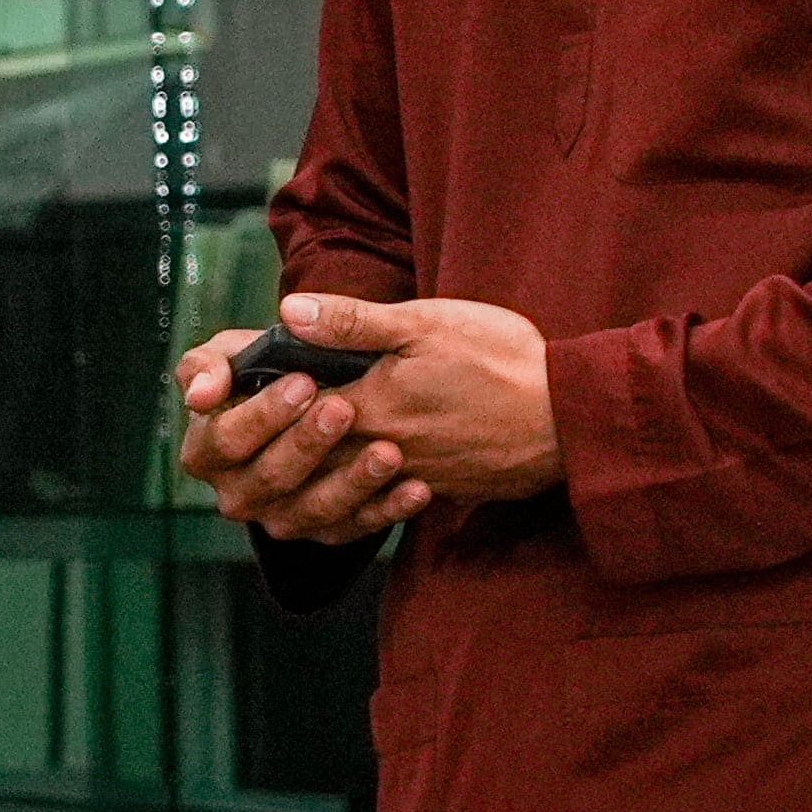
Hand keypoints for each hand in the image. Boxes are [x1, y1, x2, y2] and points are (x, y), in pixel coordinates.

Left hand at [178, 294, 562, 540]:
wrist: (575, 418)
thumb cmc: (504, 360)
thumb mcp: (427, 324)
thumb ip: (355, 322)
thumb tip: (290, 312)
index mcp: (371, 406)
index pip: (294, 412)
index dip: (263, 402)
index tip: (235, 391)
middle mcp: (382, 450)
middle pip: (309, 456)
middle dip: (277, 443)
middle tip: (246, 431)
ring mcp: (412, 476)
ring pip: (342, 483)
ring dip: (314, 471)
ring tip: (289, 455)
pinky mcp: (441, 491)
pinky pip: (383, 500)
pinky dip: (360, 491)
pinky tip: (352, 477)